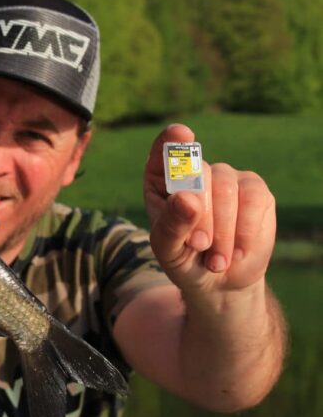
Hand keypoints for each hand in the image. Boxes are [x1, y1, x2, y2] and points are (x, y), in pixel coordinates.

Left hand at [143, 124, 275, 296]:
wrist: (218, 281)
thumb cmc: (183, 259)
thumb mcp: (168, 249)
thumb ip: (172, 225)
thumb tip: (188, 199)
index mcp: (162, 182)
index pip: (164, 153)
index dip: (171, 141)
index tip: (181, 135)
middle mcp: (195, 172)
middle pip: (199, 173)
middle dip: (200, 215)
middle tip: (198, 246)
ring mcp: (226, 178)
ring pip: (227, 188)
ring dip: (222, 231)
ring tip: (215, 260)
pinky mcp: (254, 191)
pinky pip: (254, 199)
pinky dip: (245, 230)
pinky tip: (236, 253)